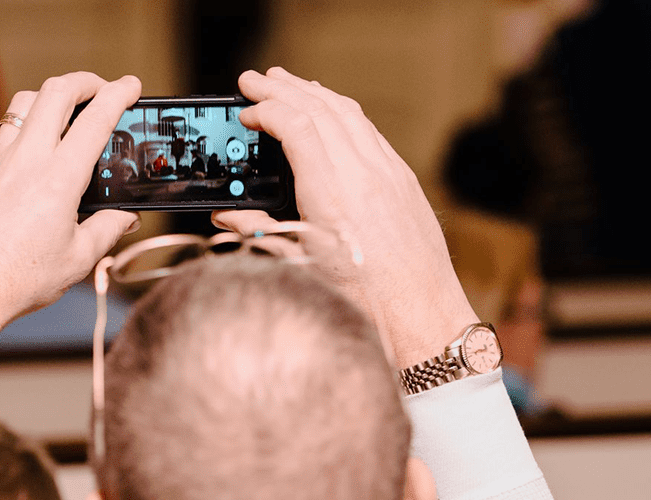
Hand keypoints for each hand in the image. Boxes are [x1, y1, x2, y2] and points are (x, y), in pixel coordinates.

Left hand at [0, 72, 142, 399]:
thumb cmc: (18, 280)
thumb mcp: (77, 258)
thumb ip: (107, 230)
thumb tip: (125, 217)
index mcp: (58, 179)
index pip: (96, 119)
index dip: (119, 94)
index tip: (131, 85)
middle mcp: (25, 160)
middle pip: (56, 91)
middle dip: (84, 81)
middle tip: (99, 89)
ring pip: (23, 105)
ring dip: (49, 99)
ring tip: (64, 115)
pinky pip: (1, 136)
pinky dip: (22, 132)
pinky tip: (30, 159)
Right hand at [213, 68, 479, 366]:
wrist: (422, 317)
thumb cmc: (363, 303)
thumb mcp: (300, 269)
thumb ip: (259, 232)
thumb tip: (228, 213)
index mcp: (331, 197)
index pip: (295, 126)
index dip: (265, 110)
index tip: (245, 112)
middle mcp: (363, 176)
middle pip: (319, 109)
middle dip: (282, 88)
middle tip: (254, 78)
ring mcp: (389, 174)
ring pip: (349, 113)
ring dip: (314, 92)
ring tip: (288, 82)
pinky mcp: (405, 180)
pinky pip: (370, 131)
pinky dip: (343, 112)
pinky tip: (330, 110)